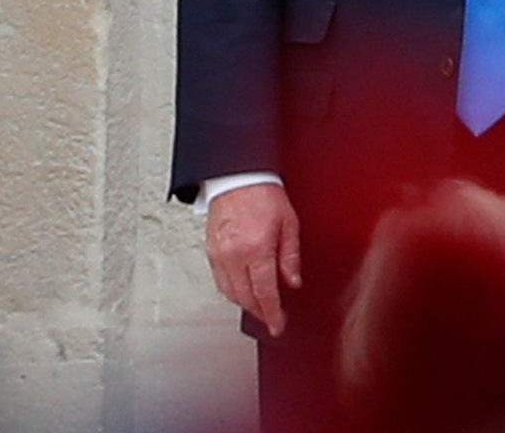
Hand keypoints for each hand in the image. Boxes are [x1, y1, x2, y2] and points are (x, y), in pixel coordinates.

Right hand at [204, 184, 301, 336]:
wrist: (238, 179)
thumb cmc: (264, 195)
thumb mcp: (289, 223)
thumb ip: (290, 256)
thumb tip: (293, 281)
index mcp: (256, 249)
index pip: (264, 292)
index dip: (272, 313)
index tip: (278, 325)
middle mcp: (234, 255)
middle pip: (245, 297)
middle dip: (260, 312)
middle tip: (272, 318)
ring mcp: (219, 254)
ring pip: (230, 292)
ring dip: (245, 303)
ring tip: (260, 307)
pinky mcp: (211, 251)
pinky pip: (220, 280)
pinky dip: (232, 291)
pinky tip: (243, 291)